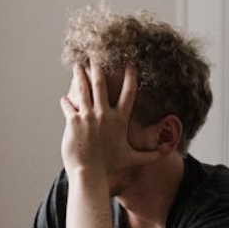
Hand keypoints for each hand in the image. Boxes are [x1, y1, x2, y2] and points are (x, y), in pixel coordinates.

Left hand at [59, 62, 160, 177]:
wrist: (89, 172)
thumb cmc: (109, 166)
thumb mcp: (131, 159)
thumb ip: (148, 155)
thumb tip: (164, 155)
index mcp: (119, 119)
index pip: (128, 93)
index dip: (130, 76)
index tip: (130, 62)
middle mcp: (104, 114)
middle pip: (101, 84)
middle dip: (98, 67)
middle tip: (96, 54)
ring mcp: (88, 116)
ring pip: (83, 89)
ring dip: (80, 75)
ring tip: (77, 64)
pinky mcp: (73, 121)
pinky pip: (68, 106)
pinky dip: (66, 102)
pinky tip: (64, 98)